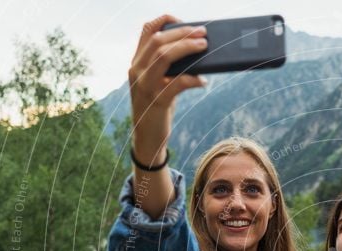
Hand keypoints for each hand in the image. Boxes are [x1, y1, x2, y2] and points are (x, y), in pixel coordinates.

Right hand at [128, 14, 207, 160]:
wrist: (146, 138)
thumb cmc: (156, 107)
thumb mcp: (156, 82)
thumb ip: (166, 67)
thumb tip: (194, 51)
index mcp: (137, 63)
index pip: (146, 31)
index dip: (165, 21)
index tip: (182, 21)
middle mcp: (137, 71)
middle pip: (158, 41)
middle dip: (183, 33)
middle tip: (203, 33)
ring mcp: (145, 86)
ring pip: (164, 57)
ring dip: (187, 48)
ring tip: (204, 47)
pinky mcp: (156, 101)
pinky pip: (176, 84)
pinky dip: (192, 79)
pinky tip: (202, 81)